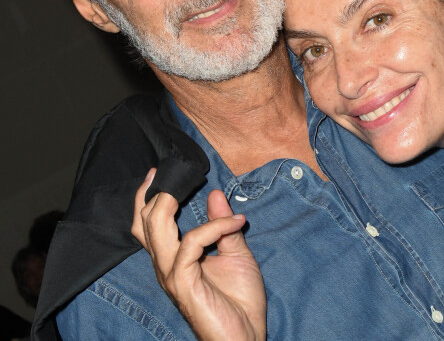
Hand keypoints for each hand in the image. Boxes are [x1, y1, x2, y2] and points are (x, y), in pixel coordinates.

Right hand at [132, 169, 266, 340]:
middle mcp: (166, 265)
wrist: (246, 338)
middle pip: (145, 222)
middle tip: (169, 172)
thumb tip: (213, 194)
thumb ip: (222, 226)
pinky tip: (236, 222)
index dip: (148, 198)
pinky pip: (191, 243)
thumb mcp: (235, 253)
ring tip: (196, 185)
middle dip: (154, 192)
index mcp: (174, 258)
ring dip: (174, 202)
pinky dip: (214, 226)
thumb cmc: (239, 301)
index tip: (159, 173)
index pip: (149, 225)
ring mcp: (172, 274)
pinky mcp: (183, 283)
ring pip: (157, 228)